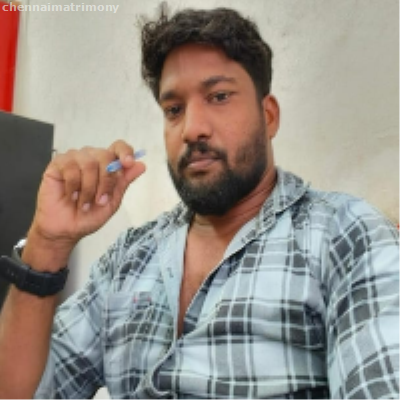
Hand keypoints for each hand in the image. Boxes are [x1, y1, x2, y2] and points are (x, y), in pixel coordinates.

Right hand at [26, 140, 145, 264]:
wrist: (66, 229)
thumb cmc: (88, 215)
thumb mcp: (112, 201)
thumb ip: (124, 182)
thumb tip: (141, 165)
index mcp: (107, 164)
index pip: (118, 147)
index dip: (125, 152)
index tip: (128, 163)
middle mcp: (92, 157)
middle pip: (105, 156)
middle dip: (106, 182)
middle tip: (100, 201)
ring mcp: (74, 159)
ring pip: (88, 163)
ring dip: (88, 189)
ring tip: (84, 203)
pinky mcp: (57, 164)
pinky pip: (70, 169)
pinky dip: (73, 187)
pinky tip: (71, 196)